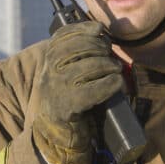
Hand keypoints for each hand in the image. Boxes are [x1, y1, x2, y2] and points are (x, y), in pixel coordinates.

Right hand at [33, 21, 122, 163]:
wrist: (55, 134)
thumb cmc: (68, 101)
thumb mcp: (66, 74)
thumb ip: (75, 55)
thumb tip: (99, 32)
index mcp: (47, 63)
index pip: (62, 36)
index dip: (82, 28)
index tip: (99, 29)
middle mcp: (49, 73)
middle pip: (78, 48)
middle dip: (99, 47)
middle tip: (110, 55)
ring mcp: (57, 89)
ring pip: (88, 67)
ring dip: (108, 65)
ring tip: (115, 70)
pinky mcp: (68, 105)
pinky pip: (93, 90)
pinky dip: (109, 84)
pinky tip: (117, 83)